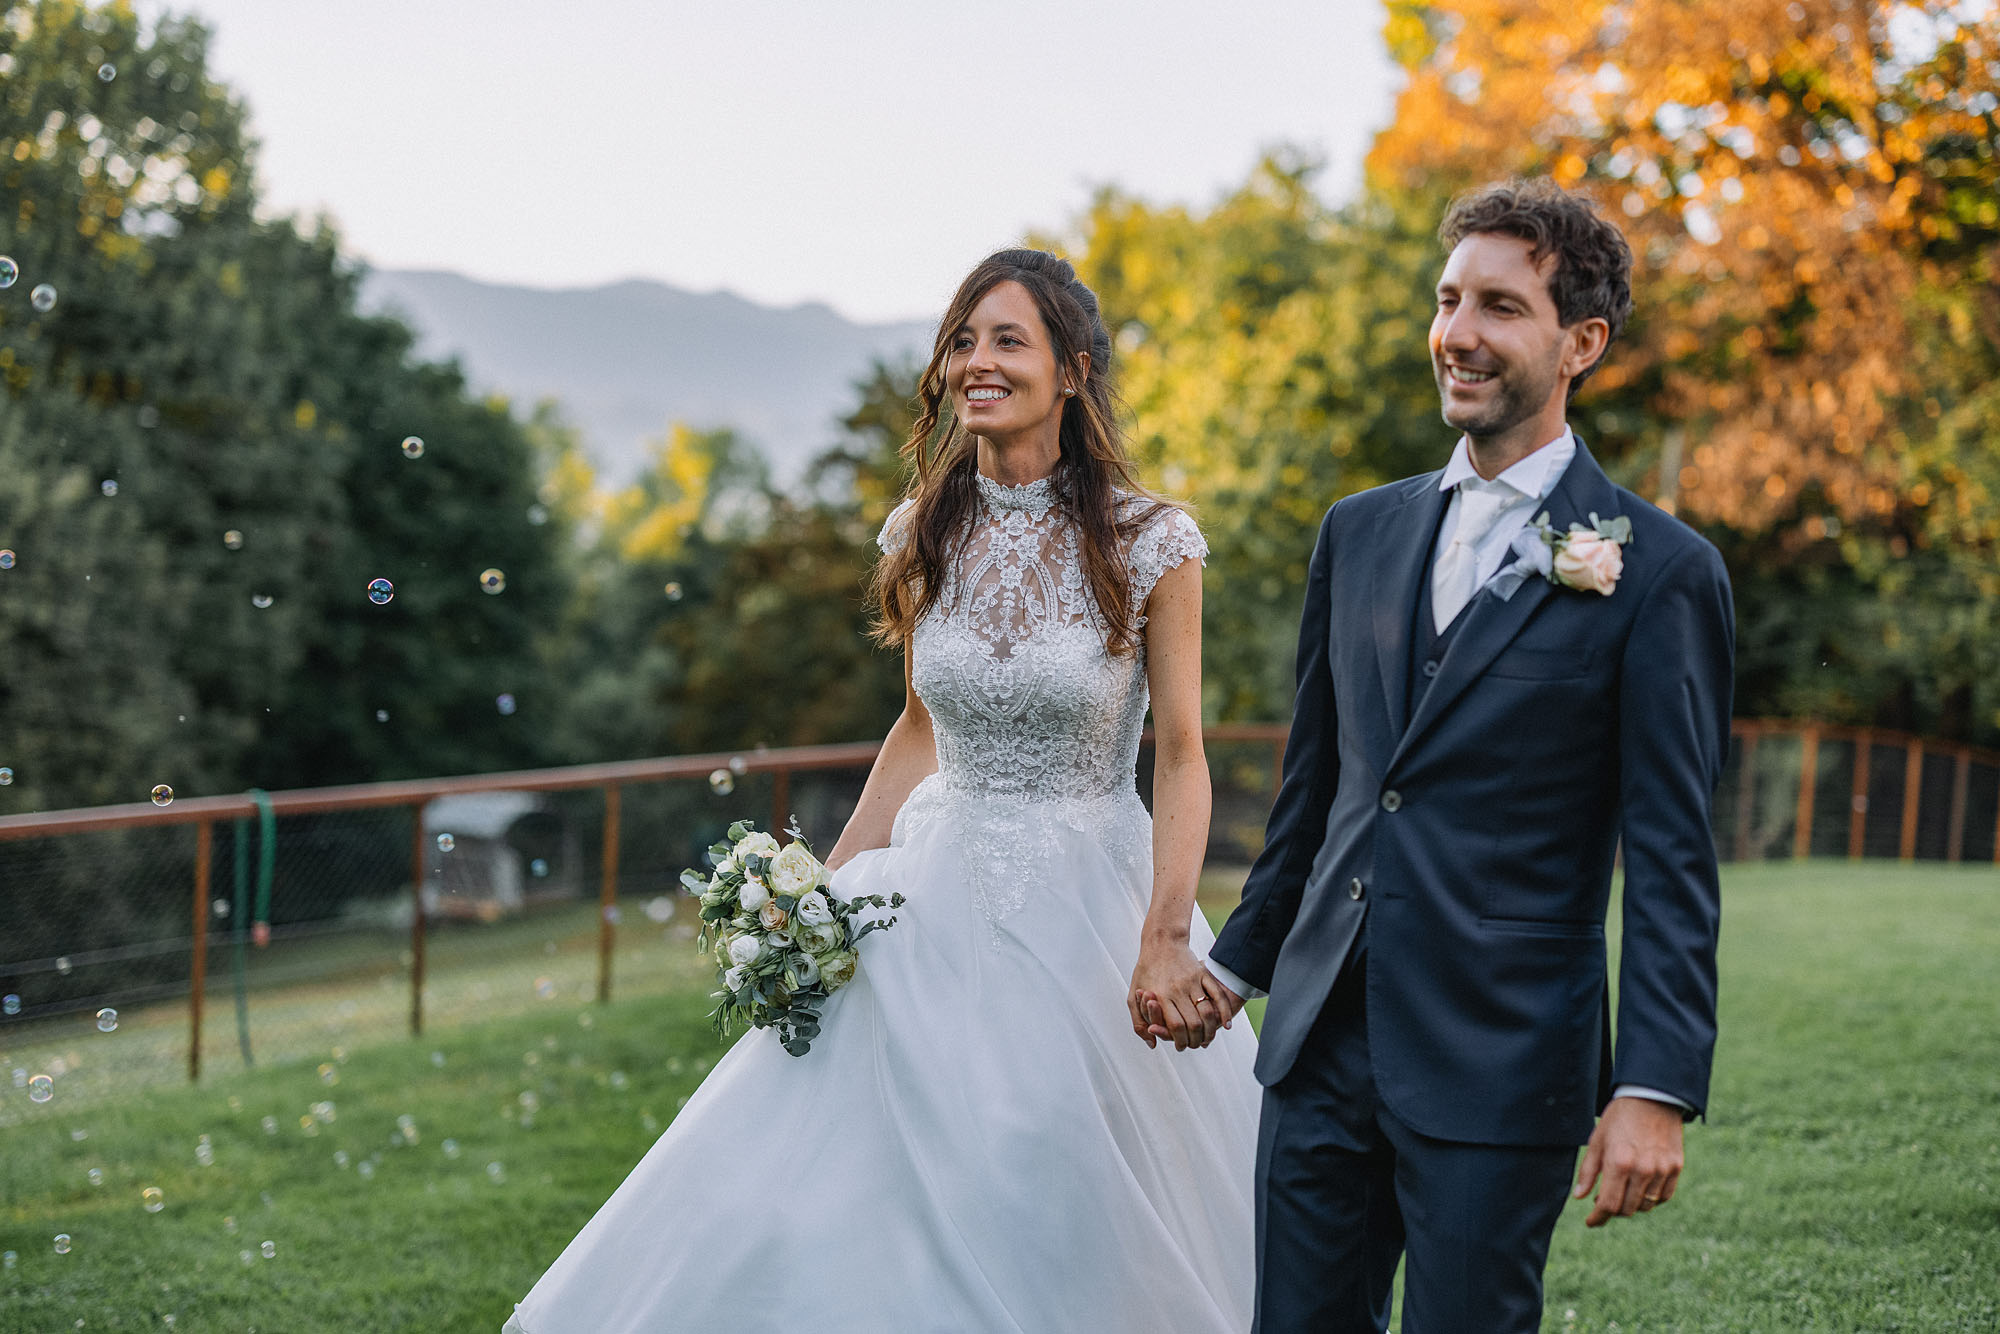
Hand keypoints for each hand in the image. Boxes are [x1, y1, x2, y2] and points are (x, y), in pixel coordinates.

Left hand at [1127, 940, 1241, 1050]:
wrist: (1161, 942)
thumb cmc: (1145, 971)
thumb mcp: (1133, 996)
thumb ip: (1138, 1023)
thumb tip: (1153, 1045)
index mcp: (1160, 996)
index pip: (1175, 1027)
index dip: (1180, 1041)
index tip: (1181, 1046)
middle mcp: (1177, 989)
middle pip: (1193, 1024)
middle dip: (1195, 1040)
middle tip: (1194, 1044)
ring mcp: (1192, 981)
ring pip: (1207, 1013)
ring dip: (1210, 1031)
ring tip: (1207, 1038)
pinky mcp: (1203, 974)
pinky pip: (1218, 996)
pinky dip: (1225, 1013)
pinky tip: (1226, 1025)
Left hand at [1575, 1096, 1684, 1226]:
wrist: (1652, 1098)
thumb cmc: (1619, 1118)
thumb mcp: (1597, 1140)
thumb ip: (1588, 1171)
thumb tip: (1579, 1198)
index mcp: (1619, 1162)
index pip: (1608, 1204)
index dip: (1598, 1218)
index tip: (1591, 1222)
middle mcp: (1642, 1169)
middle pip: (1627, 1209)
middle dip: (1613, 1210)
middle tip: (1604, 1201)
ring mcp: (1662, 1169)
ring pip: (1645, 1205)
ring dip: (1632, 1205)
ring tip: (1622, 1193)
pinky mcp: (1675, 1167)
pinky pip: (1664, 1197)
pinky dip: (1651, 1199)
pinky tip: (1641, 1189)